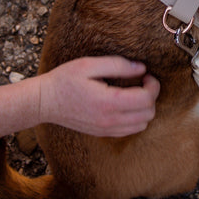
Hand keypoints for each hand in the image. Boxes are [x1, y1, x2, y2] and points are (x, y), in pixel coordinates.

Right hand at [38, 56, 158, 136]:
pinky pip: (129, 131)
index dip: (153, 85)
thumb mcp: (88, 64)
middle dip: (151, 96)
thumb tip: (141, 68)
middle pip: (148, 114)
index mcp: (108, 102)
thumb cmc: (64, 80)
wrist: (44, 102)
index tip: (146, 75)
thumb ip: (118, 65)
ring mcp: (105, 130)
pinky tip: (126, 104)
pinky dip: (135, 118)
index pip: (146, 99)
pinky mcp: (102, 133)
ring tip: (135, 93)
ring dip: (145, 109)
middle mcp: (109, 120)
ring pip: (142, 125)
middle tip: (142, 82)